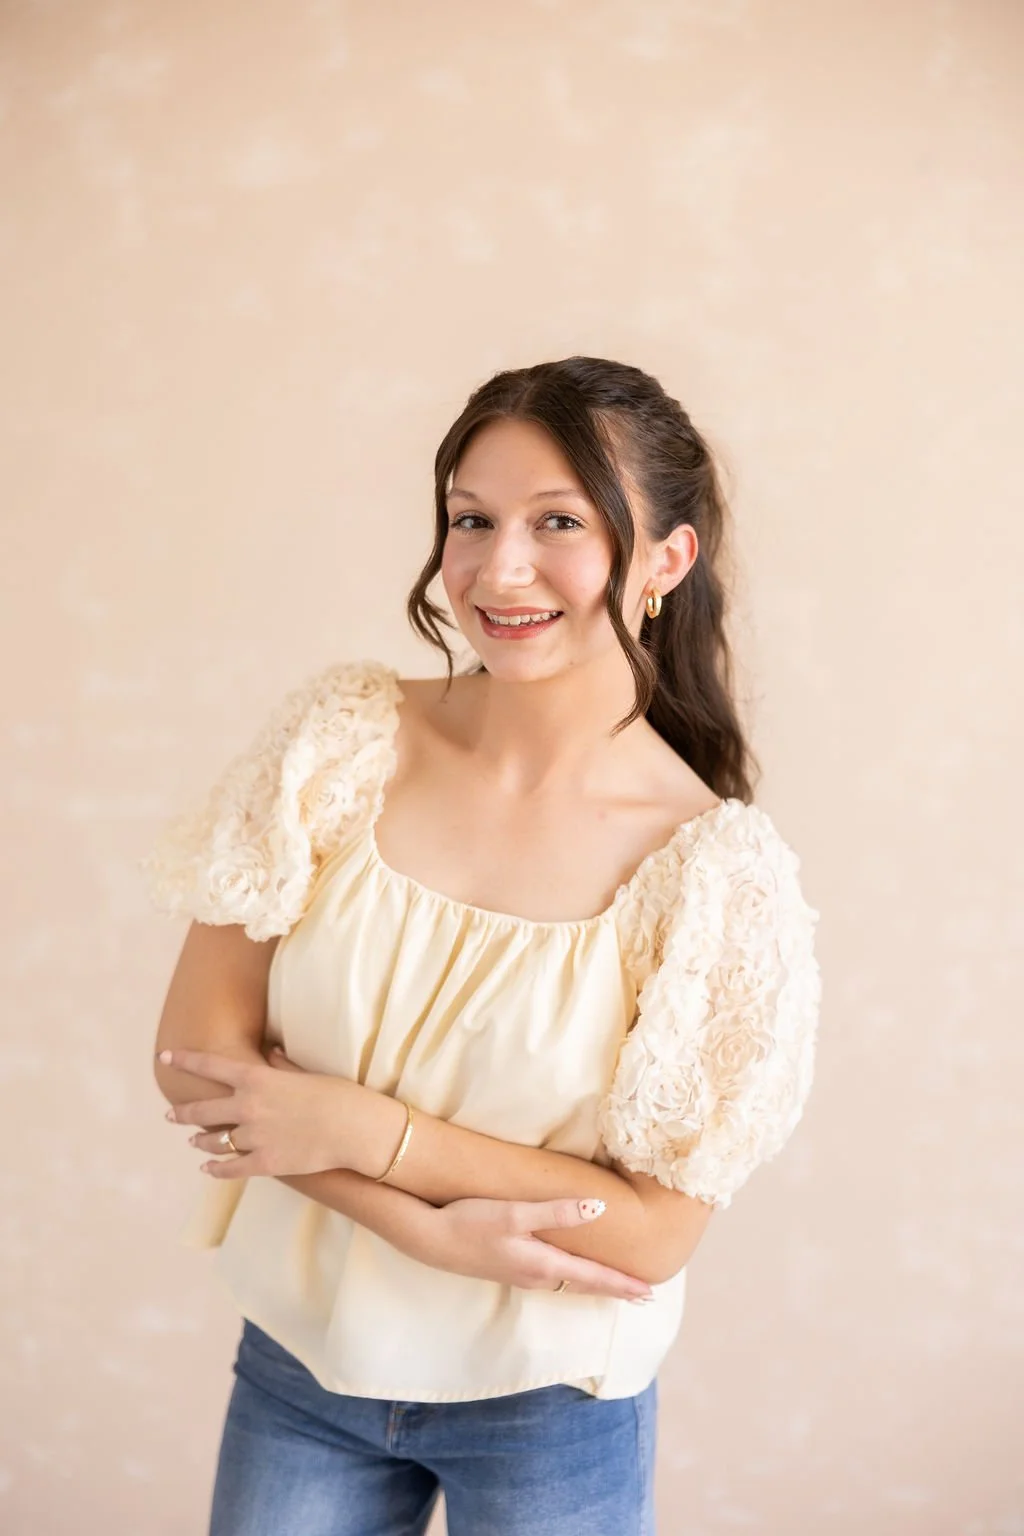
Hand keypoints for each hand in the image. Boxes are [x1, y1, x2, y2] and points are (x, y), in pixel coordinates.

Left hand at [159, 1045, 353, 1178]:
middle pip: (203, 1109)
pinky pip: (230, 1169)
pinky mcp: (264, 1163)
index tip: (165, 1056)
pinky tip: (207, 1168)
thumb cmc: (337, 1094)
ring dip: (200, 1141)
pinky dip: (215, 1169)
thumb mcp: (306, 1072)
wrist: (355, 1129)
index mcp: (256, 1078)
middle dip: (182, 1112)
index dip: (184, 1059)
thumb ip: (281, 1066)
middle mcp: (248, 1106)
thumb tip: (270, 1053)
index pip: (210, 1065)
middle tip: (170, 1115)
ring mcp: (254, 1137)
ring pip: (214, 1140)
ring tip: (193, 1141)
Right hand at [424, 1197, 654, 1302]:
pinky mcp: (508, 1268)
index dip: (623, 1284)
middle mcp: (536, 1276)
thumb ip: (557, 1212)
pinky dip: (573, 1278)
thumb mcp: (515, 1213)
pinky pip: (553, 1279)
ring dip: (594, 1284)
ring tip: (615, 1285)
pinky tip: (570, 1272)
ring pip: (568, 1283)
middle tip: (644, 1296)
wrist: (428, 1238)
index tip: (650, 1292)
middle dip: (614, 1289)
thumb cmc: (470, 1222)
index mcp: (543, 1265)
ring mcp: (520, 1275)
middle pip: (584, 1285)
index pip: (593, 1277)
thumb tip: (599, 1209)